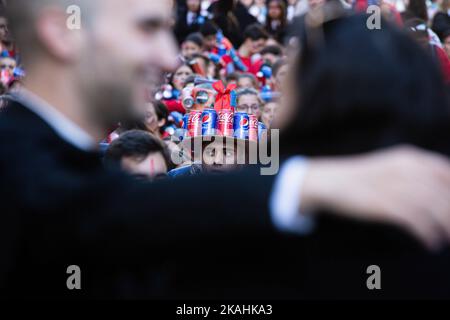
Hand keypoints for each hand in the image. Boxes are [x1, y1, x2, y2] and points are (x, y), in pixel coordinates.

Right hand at [301, 146, 449, 249]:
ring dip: (446, 225)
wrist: (330, 183)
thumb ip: (415, 175)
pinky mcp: (383, 204)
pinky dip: (427, 233)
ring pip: (434, 207)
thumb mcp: (390, 168)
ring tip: (448, 238)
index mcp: (409, 158)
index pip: (446, 172)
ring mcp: (393, 186)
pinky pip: (415, 220)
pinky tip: (431, 243)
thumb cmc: (362, 179)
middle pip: (443, 192)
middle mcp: (405, 169)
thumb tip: (440, 194)